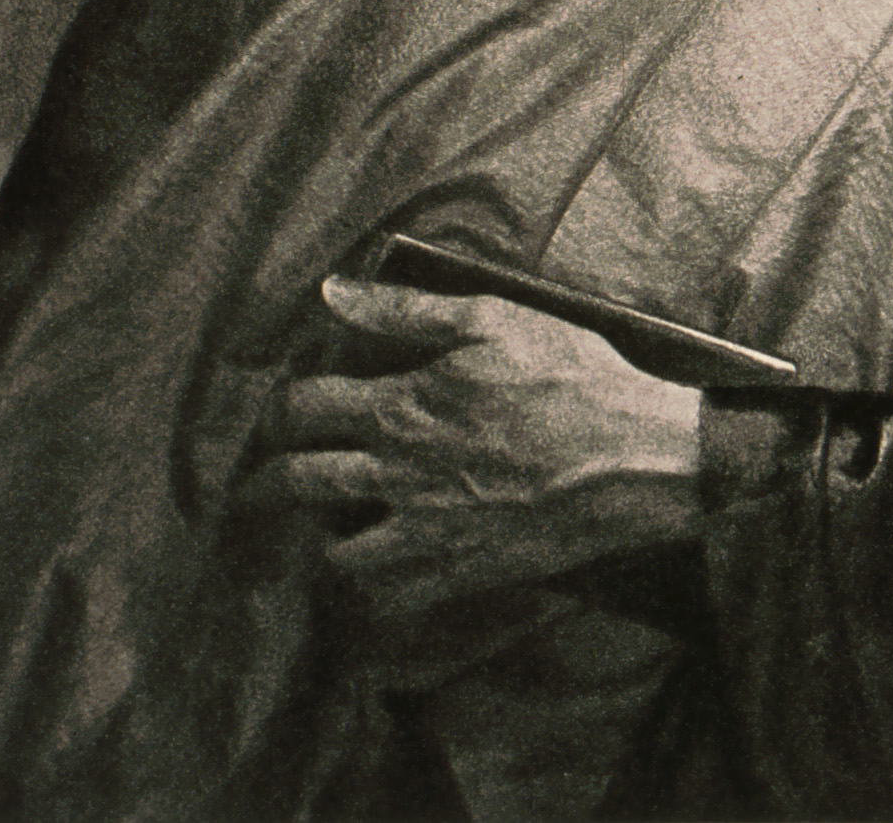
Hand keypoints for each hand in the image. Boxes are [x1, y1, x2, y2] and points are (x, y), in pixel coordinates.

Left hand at [246, 276, 701, 632]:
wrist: (632, 456)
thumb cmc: (568, 376)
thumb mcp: (489, 319)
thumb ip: (404, 310)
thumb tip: (333, 294)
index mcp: (402, 407)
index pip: (304, 409)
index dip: (279, 408)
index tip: (282, 409)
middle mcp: (400, 473)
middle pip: (298, 484)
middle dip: (264, 484)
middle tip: (260, 485)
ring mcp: (429, 529)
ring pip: (335, 554)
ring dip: (315, 541)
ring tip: (317, 529)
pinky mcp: (462, 570)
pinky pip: (390, 599)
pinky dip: (369, 590)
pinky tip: (374, 572)